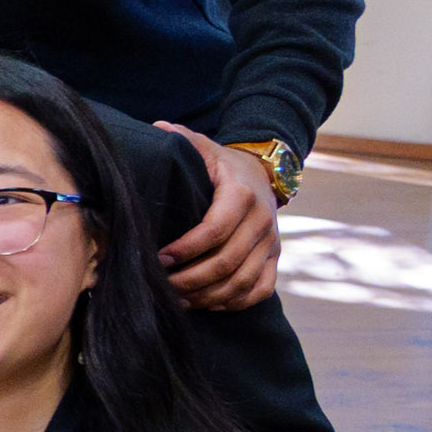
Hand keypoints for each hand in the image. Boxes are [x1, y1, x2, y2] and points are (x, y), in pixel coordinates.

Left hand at [154, 128, 281, 312]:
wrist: (262, 173)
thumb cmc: (221, 164)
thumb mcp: (204, 146)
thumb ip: (182, 138)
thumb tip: (157, 129)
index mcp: (242, 194)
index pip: (215, 230)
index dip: (185, 249)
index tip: (158, 258)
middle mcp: (262, 221)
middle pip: (227, 262)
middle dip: (190, 280)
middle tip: (161, 286)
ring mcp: (271, 243)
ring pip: (242, 282)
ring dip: (208, 296)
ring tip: (177, 300)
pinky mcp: (274, 258)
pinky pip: (260, 290)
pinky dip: (234, 303)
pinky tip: (206, 303)